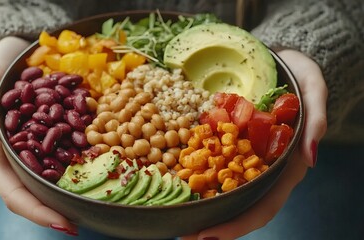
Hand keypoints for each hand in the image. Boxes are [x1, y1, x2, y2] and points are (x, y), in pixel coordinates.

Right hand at [0, 37, 77, 234]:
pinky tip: (99, 173)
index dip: (37, 211)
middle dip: (56, 212)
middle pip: (35, 195)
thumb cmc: (2, 68)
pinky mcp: (52, 141)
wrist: (21, 55)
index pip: (14, 192)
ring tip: (94, 207)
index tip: (65, 224)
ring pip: (51, 182)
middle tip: (80, 225)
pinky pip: (66, 159)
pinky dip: (79, 170)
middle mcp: (19, 158)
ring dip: (69, 197)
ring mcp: (37, 151)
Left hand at [181, 49, 327, 239]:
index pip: (264, 205)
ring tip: (173, 216)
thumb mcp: (312, 87)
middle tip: (181, 233)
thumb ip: (316, 119)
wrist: (278, 58)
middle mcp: (263, 166)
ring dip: (200, 206)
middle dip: (212, 224)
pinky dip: (196, 176)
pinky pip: (212, 162)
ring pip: (224, 190)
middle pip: (238, 205)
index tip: (208, 235)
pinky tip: (175, 180)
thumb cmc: (298, 73)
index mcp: (285, 165)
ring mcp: (244, 155)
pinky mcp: (229, 141)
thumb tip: (311, 158)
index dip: (237, 224)